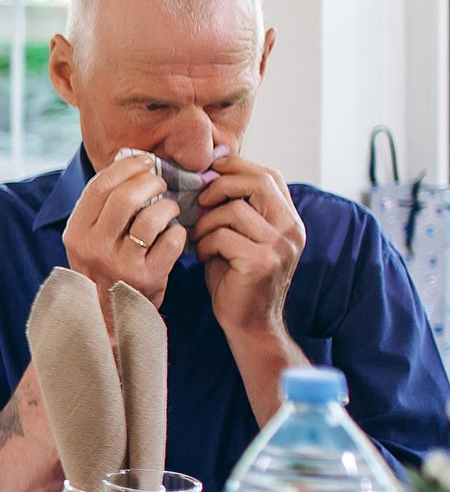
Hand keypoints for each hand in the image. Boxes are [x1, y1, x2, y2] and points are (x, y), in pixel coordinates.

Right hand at [62, 148, 184, 317]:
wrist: (110, 318)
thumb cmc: (105, 270)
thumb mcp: (89, 241)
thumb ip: (101, 208)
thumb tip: (125, 161)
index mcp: (76, 234)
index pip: (99, 187)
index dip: (126, 167)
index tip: (143, 161)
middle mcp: (94, 249)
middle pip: (125, 197)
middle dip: (150, 181)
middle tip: (160, 182)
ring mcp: (121, 264)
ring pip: (152, 217)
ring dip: (168, 206)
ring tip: (169, 209)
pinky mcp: (148, 277)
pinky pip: (172, 240)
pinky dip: (179, 232)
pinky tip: (174, 235)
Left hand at [191, 157, 304, 342]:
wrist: (249, 323)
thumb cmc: (236, 278)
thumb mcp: (239, 237)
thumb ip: (234, 209)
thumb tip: (207, 175)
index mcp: (289, 219)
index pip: (269, 175)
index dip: (236, 167)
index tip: (208, 172)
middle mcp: (291, 229)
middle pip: (257, 181)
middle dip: (219, 186)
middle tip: (199, 203)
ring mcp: (279, 245)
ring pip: (234, 209)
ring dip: (206, 222)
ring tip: (201, 240)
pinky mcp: (261, 261)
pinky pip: (222, 235)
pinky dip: (204, 243)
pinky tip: (204, 256)